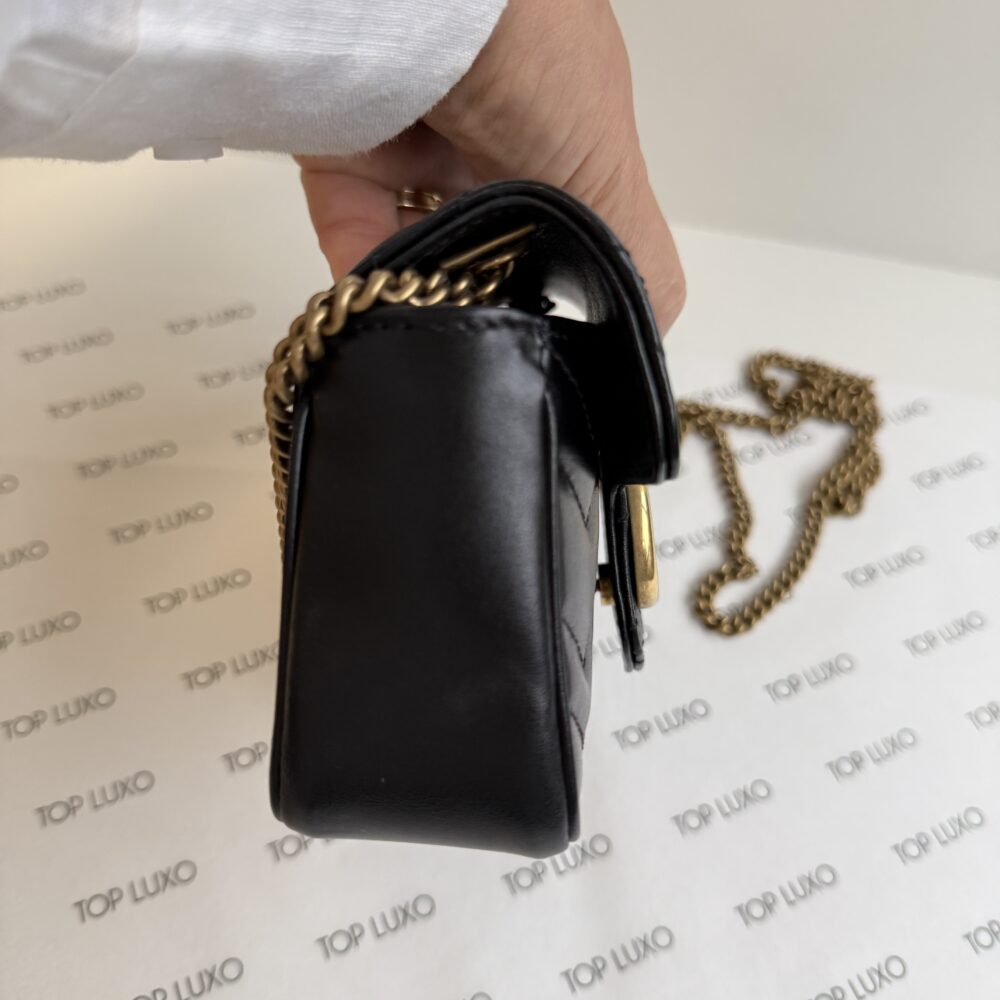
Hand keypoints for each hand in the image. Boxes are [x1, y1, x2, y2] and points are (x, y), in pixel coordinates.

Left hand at [298, 0, 684, 332]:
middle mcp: (487, 125)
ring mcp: (412, 131)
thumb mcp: (611, 176)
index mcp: (560, 126)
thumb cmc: (534, 67)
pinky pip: (352, 218)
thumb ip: (638, 258)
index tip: (538, 319)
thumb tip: (654, 328)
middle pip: (481, 232)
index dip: (550, 267)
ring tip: (425, 322)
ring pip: (414, 232)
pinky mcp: (342, 140)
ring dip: (419, 281)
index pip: (557, 214)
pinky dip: (366, 264)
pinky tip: (381, 300)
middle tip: (475, 325)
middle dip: (480, 283)